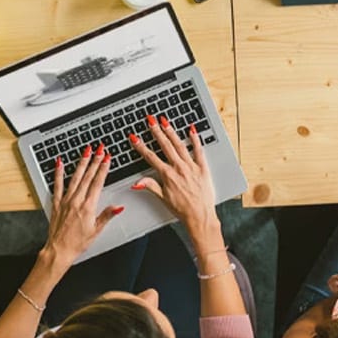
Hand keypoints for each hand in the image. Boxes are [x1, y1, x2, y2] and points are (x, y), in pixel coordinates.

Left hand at [44, 145, 122, 263]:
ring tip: (86, 151)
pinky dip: (58, 173)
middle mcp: (76, 201)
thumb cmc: (77, 243)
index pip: (97, 183)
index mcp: (88, 207)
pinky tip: (60, 163)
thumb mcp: (96, 230)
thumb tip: (118, 206)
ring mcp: (65, 201)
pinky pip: (57, 185)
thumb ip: (107, 215)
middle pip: (87, 177)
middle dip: (95, 161)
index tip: (107, 158)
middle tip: (100, 149)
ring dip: (81, 163)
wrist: (59, 250)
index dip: (103, 169)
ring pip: (75, 178)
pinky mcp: (56, 203)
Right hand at [127, 116, 220, 242]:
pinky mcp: (203, 168)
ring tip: (165, 122)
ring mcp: (191, 167)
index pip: (151, 157)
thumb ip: (150, 186)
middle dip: (156, 132)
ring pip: (179, 145)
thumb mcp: (163, 198)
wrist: (200, 216)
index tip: (134, 138)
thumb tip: (136, 182)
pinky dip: (195, 139)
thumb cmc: (182, 209)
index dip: (141, 147)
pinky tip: (191, 130)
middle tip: (151, 120)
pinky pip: (198, 150)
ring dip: (171, 132)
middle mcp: (179, 168)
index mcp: (168, 175)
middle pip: (165, 146)